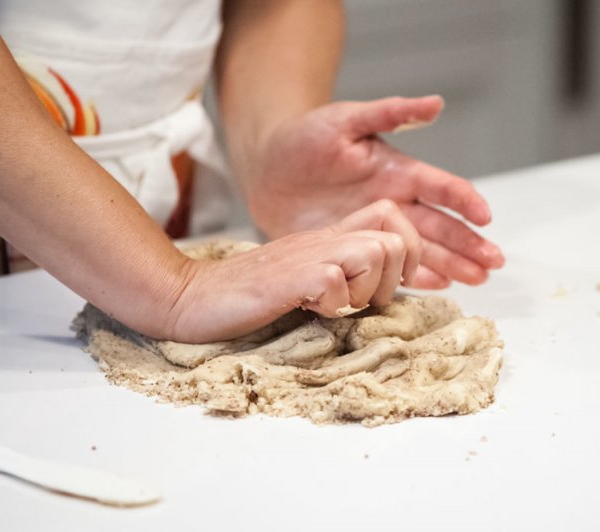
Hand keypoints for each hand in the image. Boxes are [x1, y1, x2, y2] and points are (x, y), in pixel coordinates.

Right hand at [167, 201, 419, 342]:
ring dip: (366, 291)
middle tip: (361, 301)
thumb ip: (335, 273)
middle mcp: (324, 240)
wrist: (192, 296)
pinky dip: (331, 306)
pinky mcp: (291, 278)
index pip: (391, 216)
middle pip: (396, 238)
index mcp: (328, 238)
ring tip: (332, 305)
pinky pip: (336, 282)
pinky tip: (306, 309)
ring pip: (377, 253)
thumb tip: (378, 292)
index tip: (388, 285)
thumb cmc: (244, 294)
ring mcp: (308, 256)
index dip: (407, 252)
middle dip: (394, 278)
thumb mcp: (300, 275)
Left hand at [238, 95, 504, 288]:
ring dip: (452, 264)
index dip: (464, 201)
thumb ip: (389, 114)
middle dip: (468, 243)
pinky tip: (438, 285)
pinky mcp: (355, 249)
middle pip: (441, 225)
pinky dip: (415, 276)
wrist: (266, 168)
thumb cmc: (303, 137)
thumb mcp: (344, 120)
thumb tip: (437, 104)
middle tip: (494, 263)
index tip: (485, 218)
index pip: (441, 186)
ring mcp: (376, 229)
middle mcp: (394, 202)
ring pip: (423, 249)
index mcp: (398, 171)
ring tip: (477, 280)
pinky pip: (390, 266)